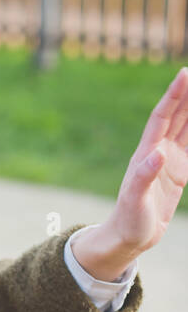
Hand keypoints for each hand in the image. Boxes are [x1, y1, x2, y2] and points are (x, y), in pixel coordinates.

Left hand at [73, 65, 187, 279]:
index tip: (184, 74)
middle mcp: (157, 152)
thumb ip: (144, 176)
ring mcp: (168, 162)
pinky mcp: (177, 173)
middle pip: (176, 116)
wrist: (128, 237)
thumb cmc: (128, 221)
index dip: (173, 96)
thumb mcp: (135, 200)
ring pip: (185, 127)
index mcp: (146, 154)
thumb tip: (158, 153)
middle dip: (187, 94)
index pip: (162, 117)